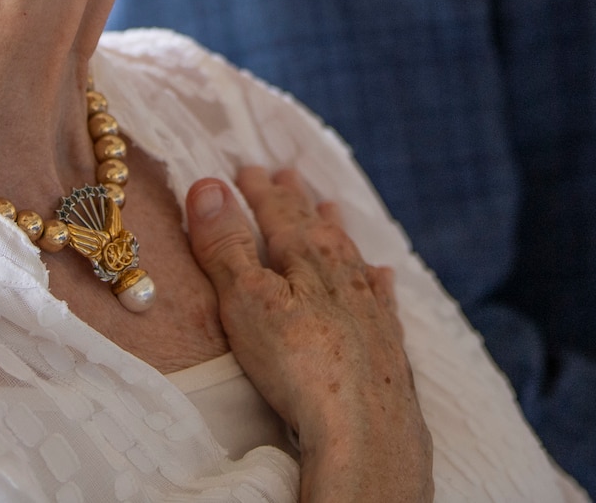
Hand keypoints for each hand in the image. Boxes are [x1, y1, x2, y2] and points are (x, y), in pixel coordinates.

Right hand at [186, 168, 432, 500]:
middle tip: (289, 175)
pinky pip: (382, 297)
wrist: (366, 427)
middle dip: (297, 202)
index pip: (279, 213)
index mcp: (307, 258)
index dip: (260, 191)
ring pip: (351, 256)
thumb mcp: (247, 301)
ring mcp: (370, 307)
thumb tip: (209, 186)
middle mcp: (344, 273)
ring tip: (331, 209)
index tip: (247, 168)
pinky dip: (377, 281)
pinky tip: (382, 275)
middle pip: (316, 227)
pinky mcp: (386, 343)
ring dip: (336, 231)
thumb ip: (227, 245)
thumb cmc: (301, 363)